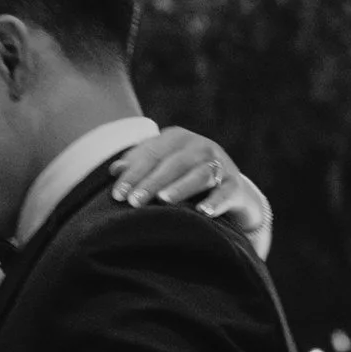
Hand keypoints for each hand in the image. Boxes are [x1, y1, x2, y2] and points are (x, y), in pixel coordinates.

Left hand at [115, 127, 271, 252]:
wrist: (231, 192)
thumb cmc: (185, 178)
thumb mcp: (163, 168)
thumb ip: (140, 167)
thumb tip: (114, 170)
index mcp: (177, 138)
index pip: (152, 154)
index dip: (133, 174)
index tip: (117, 195)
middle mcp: (200, 146)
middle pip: (173, 163)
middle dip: (152, 182)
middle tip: (134, 202)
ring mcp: (221, 164)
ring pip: (200, 173)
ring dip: (182, 187)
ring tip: (164, 200)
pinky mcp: (235, 185)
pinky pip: (226, 192)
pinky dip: (216, 201)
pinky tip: (203, 212)